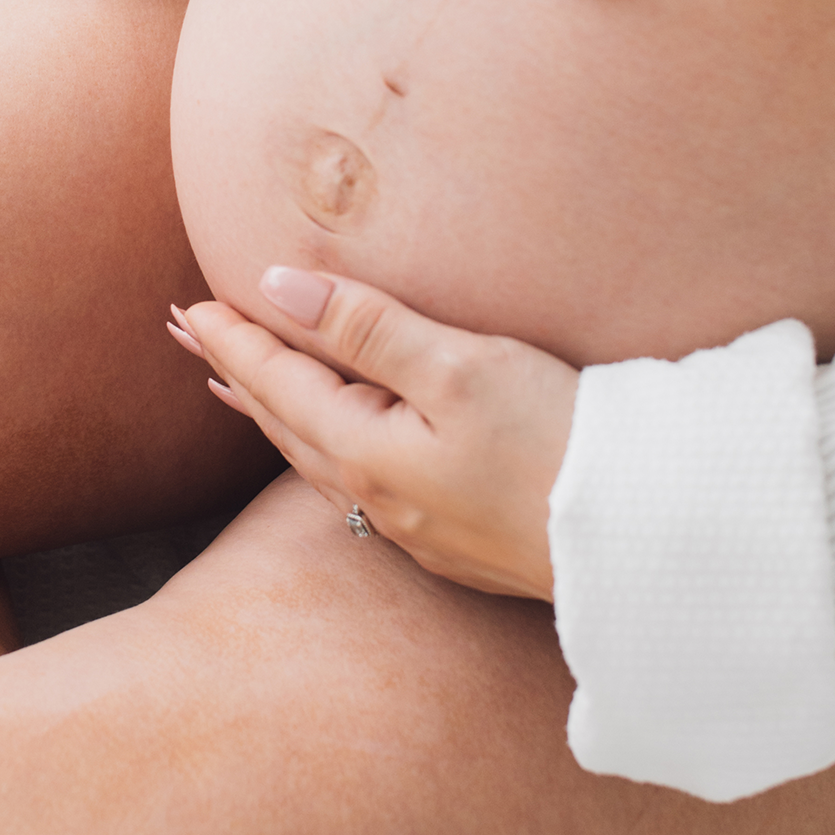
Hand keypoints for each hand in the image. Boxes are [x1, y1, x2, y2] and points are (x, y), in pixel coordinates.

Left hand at [172, 266, 576, 597]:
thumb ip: (367, 327)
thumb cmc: (560, 443)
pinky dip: (325, 449)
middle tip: (187, 340)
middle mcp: (377, 498)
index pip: (279, 381)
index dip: (234, 338)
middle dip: (237, 374)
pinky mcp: (457, 543)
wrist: (647, 544)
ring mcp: (416, 528)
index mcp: (366, 451)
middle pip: (285, 423)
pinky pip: (361, 484)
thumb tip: (277, 290)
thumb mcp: (460, 367)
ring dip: (274, 416)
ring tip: (239, 390)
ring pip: (318, 459)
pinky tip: (338, 450)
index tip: (186, 308)